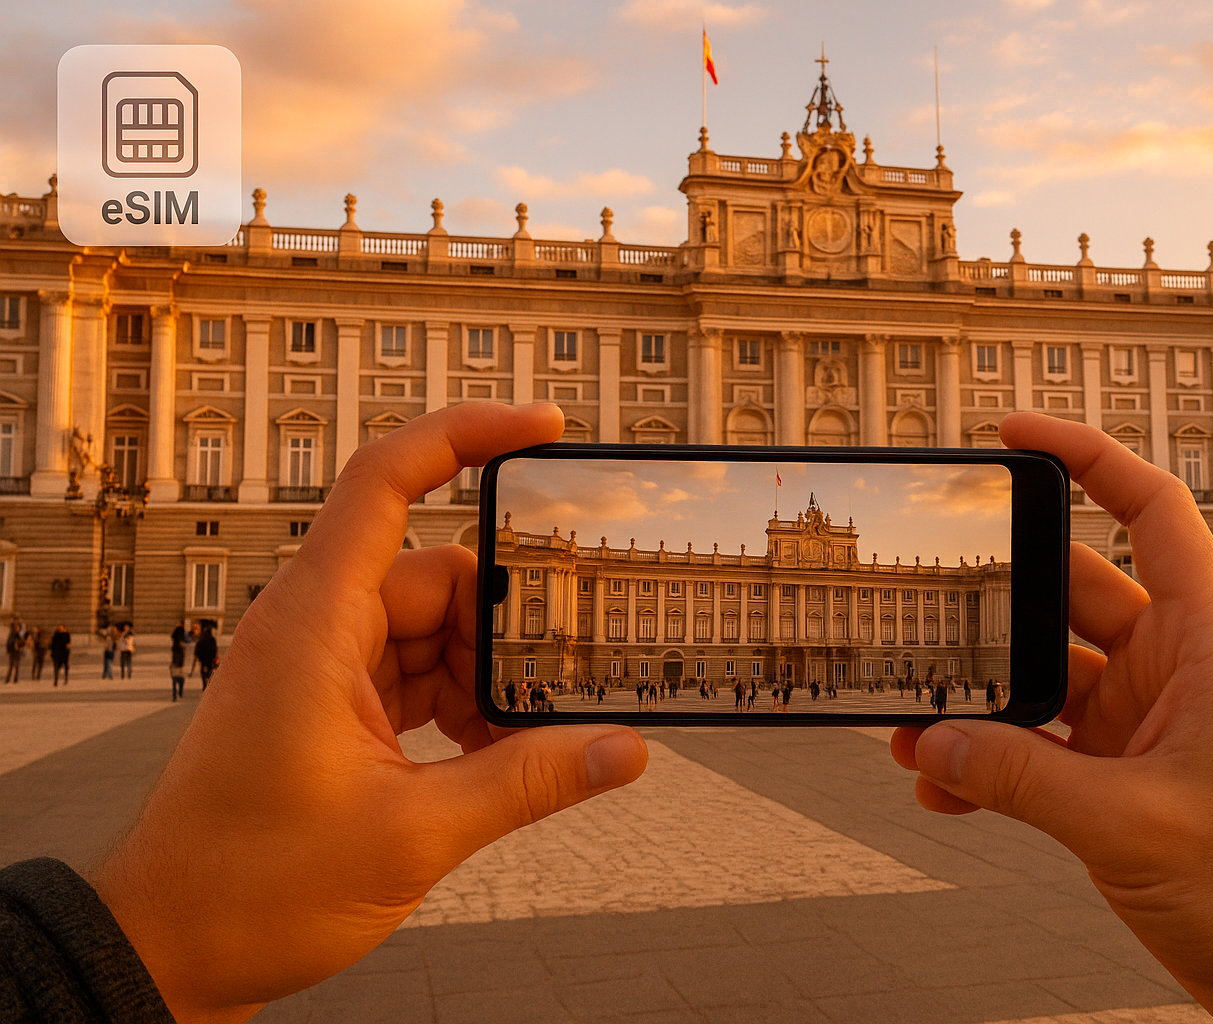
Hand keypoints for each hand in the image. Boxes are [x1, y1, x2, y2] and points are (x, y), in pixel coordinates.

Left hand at [92, 403, 648, 1022]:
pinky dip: (459, 702)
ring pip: (433, 629)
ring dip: (483, 677)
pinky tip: (489, 753)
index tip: (542, 429)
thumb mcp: (412, 832)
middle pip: (439, 573)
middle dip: (504, 627)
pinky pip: (415, 671)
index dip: (466, 435)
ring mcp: (321, 665)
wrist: (171, 947)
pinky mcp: (329, 704)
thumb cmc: (249, 887)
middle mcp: (315, 627)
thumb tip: (622, 749)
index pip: (387, 481)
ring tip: (520, 742)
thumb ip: (527, 782)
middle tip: (554, 681)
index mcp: (315, 624)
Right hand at [891, 412, 1212, 1023]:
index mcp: (1205, 639)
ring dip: (981, 699)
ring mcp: (1140, 719)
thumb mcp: (1132, 821)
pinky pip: (1035, 746)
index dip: (1086, 456)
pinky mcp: (1115, 774)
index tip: (1012, 433)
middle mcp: (1171, 664)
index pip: (1151, 509)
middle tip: (923, 599)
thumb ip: (1019, 777)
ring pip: (1041, 677)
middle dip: (996, 602)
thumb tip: (930, 742)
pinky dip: (989, 761)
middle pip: (1069, 592)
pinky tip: (941, 785)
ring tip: (916, 723)